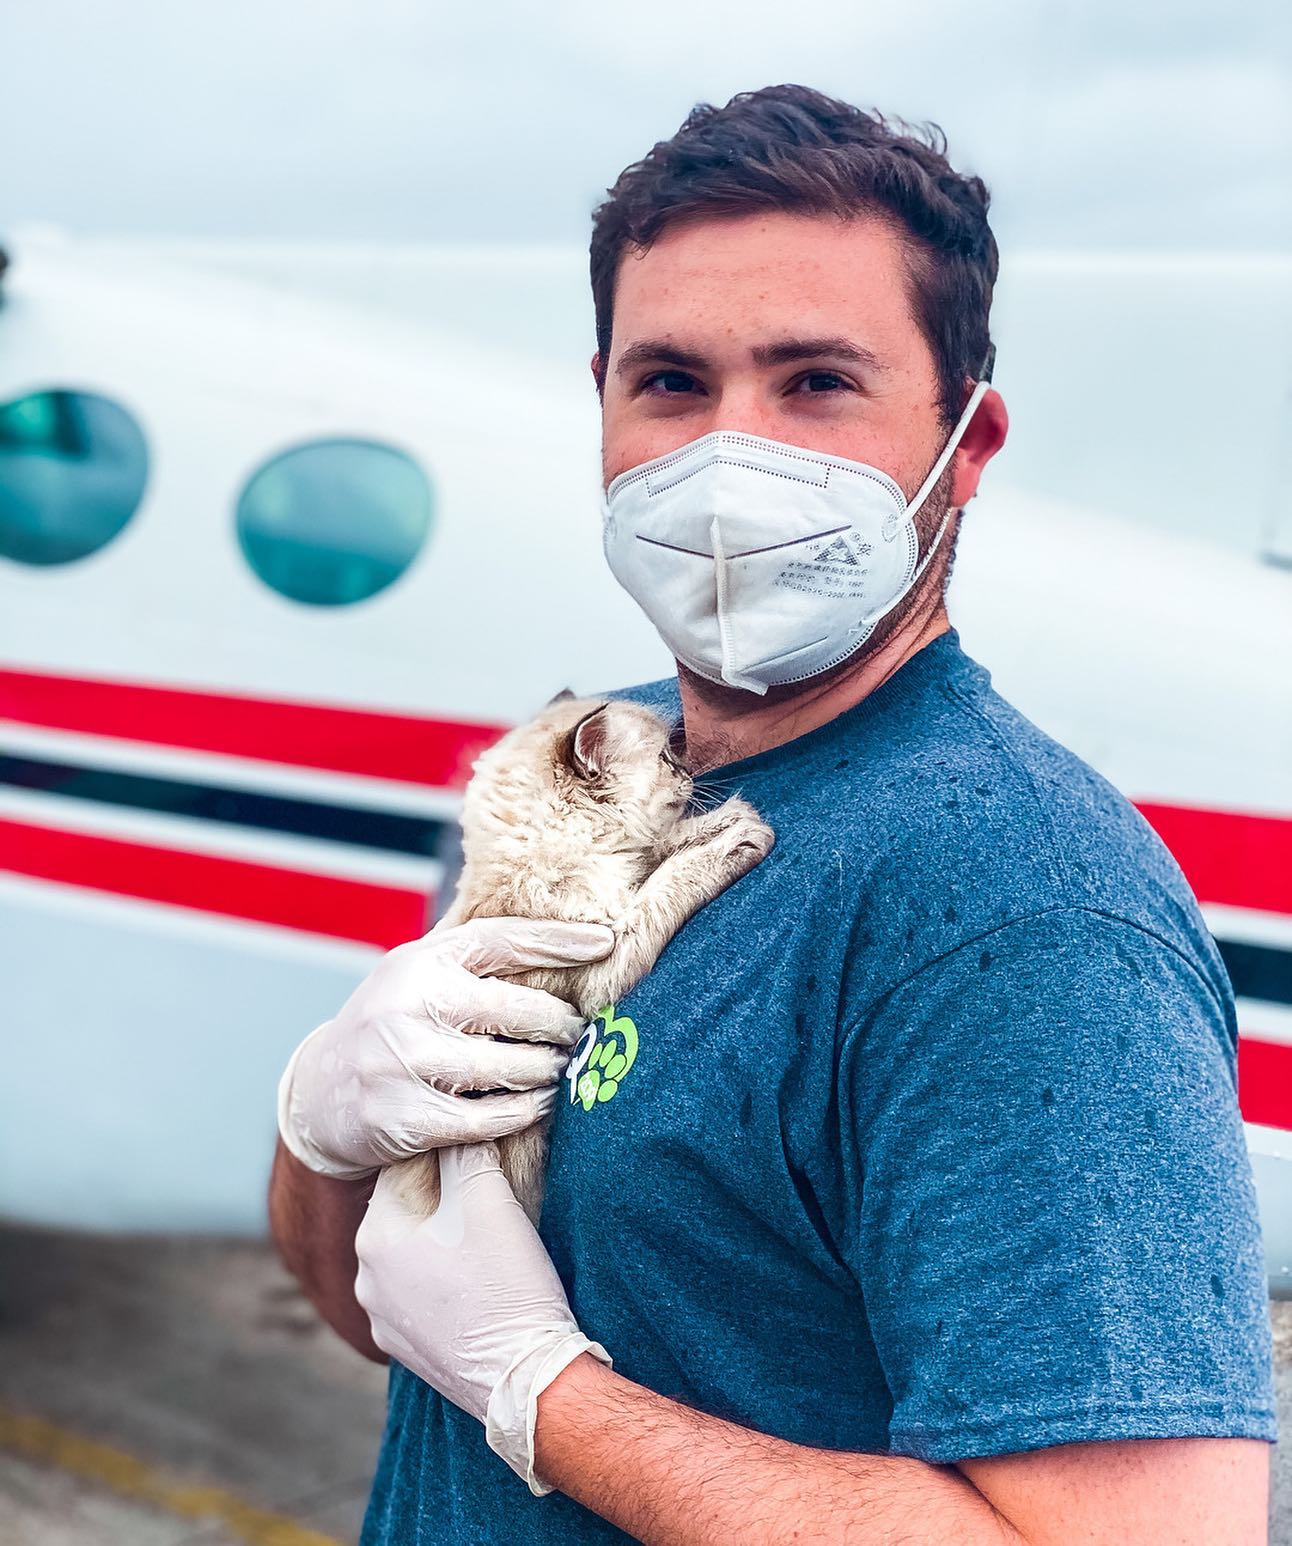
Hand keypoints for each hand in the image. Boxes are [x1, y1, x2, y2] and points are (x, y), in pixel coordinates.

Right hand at [276, 916, 613, 1178]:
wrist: (321, 1091)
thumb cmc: (394, 1024)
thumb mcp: (421, 976)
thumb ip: (477, 962)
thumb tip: (569, 940)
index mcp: (418, 961)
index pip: (501, 940)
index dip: (559, 940)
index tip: (606, 943)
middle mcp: (406, 1005)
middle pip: (513, 1009)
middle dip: (559, 1023)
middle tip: (578, 1032)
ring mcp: (402, 1062)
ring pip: (504, 1067)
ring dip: (547, 1070)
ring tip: (563, 1068)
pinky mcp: (404, 1117)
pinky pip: (485, 1118)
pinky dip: (523, 1111)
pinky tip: (540, 1103)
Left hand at [355, 1141, 610, 1494]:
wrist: (527, 1380)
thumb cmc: (506, 1282)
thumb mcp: (488, 1197)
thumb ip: (467, 1149)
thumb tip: (460, 1123)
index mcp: (374, 1236)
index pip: (406, 1168)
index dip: (446, 1150)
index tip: (477, 1142)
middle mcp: (365, 1278)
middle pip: (408, 1210)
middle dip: (445, 1194)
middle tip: (489, 1186)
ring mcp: (383, 1319)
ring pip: (414, 1253)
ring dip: (445, 1238)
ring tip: (488, 1234)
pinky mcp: (407, 1349)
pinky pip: (422, 1293)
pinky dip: (446, 1278)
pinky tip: (480, 1277)